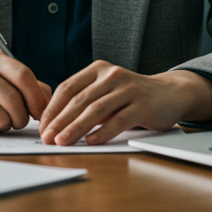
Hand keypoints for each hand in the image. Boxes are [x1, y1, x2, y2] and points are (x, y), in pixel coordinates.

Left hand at [39, 62, 211, 145]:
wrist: (170, 94)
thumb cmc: (131, 97)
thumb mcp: (106, 91)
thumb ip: (85, 100)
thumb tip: (53, 122)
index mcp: (98, 70)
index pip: (68, 88)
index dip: (52, 109)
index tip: (42, 127)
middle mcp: (112, 75)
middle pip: (79, 100)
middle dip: (60, 121)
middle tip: (47, 138)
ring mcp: (129, 88)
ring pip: (96, 110)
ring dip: (76, 128)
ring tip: (62, 142)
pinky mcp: (143, 104)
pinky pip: (119, 120)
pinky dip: (103, 132)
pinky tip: (90, 142)